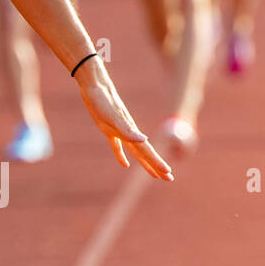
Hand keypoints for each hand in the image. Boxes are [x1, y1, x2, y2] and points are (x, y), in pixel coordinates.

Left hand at [75, 60, 173, 180]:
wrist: (95, 86)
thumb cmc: (103, 101)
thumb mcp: (113, 118)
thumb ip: (128, 130)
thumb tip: (144, 140)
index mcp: (132, 132)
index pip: (147, 151)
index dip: (157, 163)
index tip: (168, 175)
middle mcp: (129, 133)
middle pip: (145, 154)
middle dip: (156, 167)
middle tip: (169, 179)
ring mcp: (119, 131)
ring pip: (135, 152)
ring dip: (144, 163)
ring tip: (154, 175)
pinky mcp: (108, 129)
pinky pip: (117, 146)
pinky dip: (121, 156)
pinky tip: (124, 164)